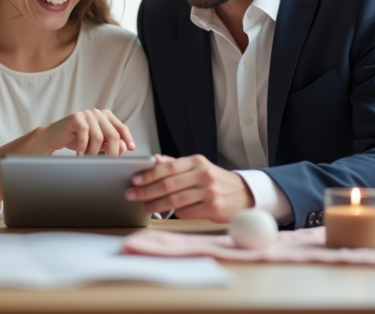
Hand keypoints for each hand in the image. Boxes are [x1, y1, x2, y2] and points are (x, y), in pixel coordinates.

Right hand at [41, 109, 135, 155]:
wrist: (55, 136)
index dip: (128, 139)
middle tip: (108, 164)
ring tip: (89, 159)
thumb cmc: (77, 140)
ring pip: (98, 136)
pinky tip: (80, 153)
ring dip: (94, 152)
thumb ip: (110, 144)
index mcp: (106, 117)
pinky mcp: (76, 117)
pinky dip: (84, 146)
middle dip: (112, 151)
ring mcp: (87, 114)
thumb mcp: (97, 144)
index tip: (132, 149)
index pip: (121, 128)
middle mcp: (98, 113)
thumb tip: (124, 147)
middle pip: (112, 134)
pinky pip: (84, 132)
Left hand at [125, 154, 254, 222]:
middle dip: (146, 191)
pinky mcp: (213, 209)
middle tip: (131, 195)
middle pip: (168, 185)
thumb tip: (154, 160)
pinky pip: (186, 213)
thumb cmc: (215, 180)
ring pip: (175, 201)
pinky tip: (167, 212)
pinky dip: (174, 213)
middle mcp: (204, 175)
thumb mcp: (197, 167)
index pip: (168, 167)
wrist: (243, 194)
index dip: (149, 174)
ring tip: (144, 206)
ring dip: (156, 205)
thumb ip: (175, 164)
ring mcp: (209, 193)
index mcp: (197, 162)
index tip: (134, 180)